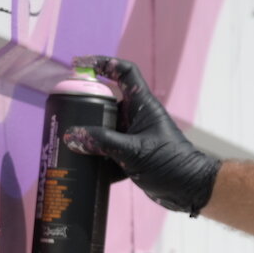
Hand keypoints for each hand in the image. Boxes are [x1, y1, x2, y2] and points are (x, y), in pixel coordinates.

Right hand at [63, 56, 222, 215]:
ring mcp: (134, 136)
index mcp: (143, 106)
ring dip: (87, 133)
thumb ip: (103, 142)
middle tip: (63, 108)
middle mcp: (137, 117)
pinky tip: (80, 165)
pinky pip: (107, 150)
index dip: (104, 62)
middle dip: (85, 104)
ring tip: (64, 137)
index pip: (125, 72)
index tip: (80, 64)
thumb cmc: (171, 164)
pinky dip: (95, 157)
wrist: (190, 190)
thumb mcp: (134, 152)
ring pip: (104, 127)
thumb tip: (71, 135)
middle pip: (106, 101)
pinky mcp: (131, 155)